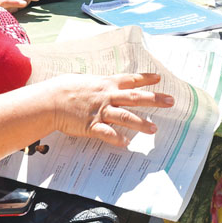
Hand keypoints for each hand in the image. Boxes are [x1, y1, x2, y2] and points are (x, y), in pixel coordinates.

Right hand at [50, 72, 174, 147]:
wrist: (50, 100)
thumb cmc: (65, 89)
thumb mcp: (85, 80)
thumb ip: (99, 84)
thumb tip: (106, 84)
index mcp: (106, 84)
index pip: (130, 79)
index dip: (146, 79)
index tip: (160, 79)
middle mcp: (107, 96)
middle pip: (135, 97)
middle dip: (154, 99)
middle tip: (171, 101)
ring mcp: (100, 111)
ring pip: (125, 116)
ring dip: (141, 123)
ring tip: (154, 129)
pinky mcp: (91, 125)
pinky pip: (107, 133)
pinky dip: (117, 138)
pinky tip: (126, 144)